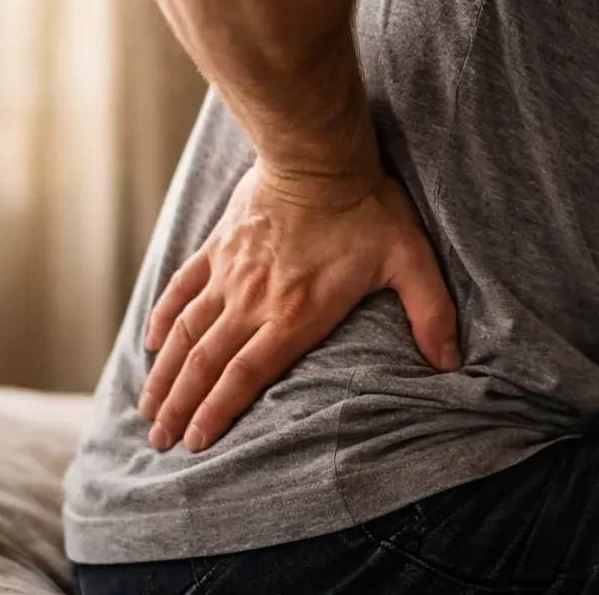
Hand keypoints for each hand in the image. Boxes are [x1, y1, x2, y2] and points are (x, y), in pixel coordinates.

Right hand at [137, 161, 459, 453]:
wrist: (319, 153)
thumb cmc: (368, 207)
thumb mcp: (410, 260)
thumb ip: (431, 313)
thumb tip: (450, 362)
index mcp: (295, 314)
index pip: (245, 375)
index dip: (218, 412)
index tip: (197, 444)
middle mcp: (252, 301)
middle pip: (206, 364)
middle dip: (180, 407)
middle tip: (160, 440)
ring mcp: (230, 274)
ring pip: (185, 334)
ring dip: (164, 375)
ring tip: (147, 409)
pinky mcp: (218, 247)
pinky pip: (181, 289)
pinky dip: (163, 319)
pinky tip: (150, 344)